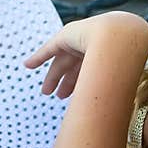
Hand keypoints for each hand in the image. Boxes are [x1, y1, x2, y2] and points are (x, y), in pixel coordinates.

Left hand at [23, 11, 147, 98]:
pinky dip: (38, 57)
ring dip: (53, 76)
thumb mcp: (110, 79)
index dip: (77, 84)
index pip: (85, 71)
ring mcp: (77, 41)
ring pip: (61, 62)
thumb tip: (104, 112)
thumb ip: (102, 92)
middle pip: (72, 68)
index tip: (70, 97)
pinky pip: (49, 48)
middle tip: (59, 96)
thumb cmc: (119, 59)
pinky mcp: (65, 36)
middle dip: (65, 83)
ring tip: (47, 92)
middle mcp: (89, 47)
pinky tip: (28, 65)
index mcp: (102, 56)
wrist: (118, 37)